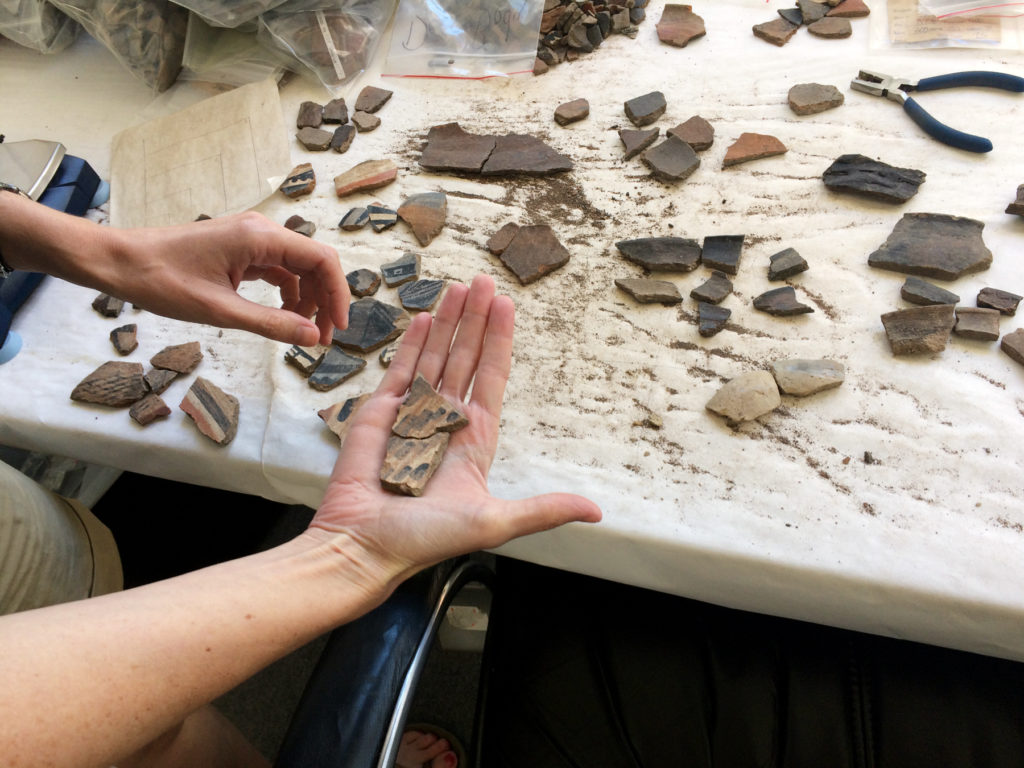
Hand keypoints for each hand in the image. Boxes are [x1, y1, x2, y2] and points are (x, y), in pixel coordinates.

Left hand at [102, 212, 348, 345]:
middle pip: (313, 263)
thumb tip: (311, 337)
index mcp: (259, 237)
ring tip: (301, 333)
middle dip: (323, 301)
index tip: (336, 328)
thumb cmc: (161, 281)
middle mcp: (260, 231)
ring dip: (306, 300)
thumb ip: (270, 324)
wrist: (119, 262)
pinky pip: (277, 270)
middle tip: (319, 339)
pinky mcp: (240, 249)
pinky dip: (287, 294)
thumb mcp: (219, 310)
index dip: (337, 294)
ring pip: (297, 268)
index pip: (321, 260)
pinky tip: (281, 317)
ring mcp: (250, 239)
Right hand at [309, 274, 600, 583]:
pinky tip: (423, 317)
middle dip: (476, 319)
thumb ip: (543, 510)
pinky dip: (411, 343)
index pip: (491, 378)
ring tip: (458, 287)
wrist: (365, 545)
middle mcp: (445, 419)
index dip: (500, 342)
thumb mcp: (494, 523)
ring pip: (434, 356)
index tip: (508, 307)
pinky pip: (399, 369)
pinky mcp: (379, 412)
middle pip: (465, 357)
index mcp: (474, 439)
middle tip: (485, 280)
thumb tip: (595, 511)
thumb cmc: (426, 538)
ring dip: (447, 321)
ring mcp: (412, 413)